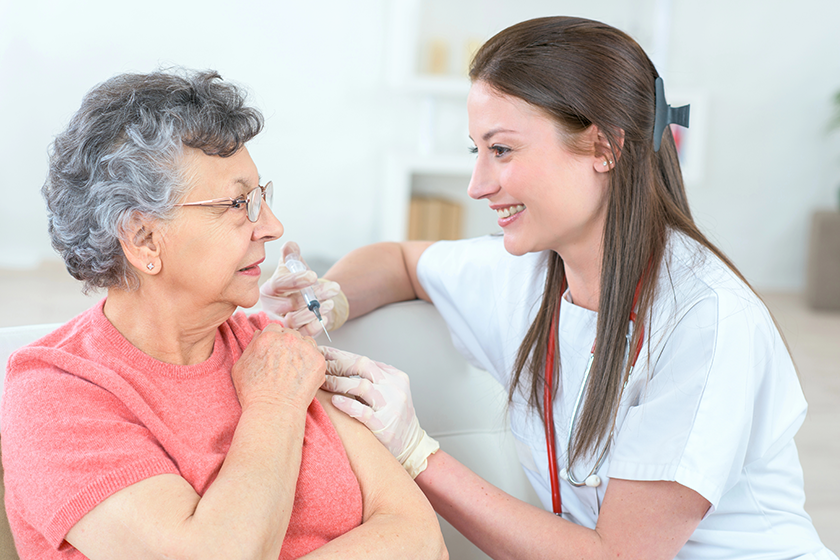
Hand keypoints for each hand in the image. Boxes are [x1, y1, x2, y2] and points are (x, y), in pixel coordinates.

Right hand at [232, 324, 324, 411]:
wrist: (273, 411)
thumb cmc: (254, 393)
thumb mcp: (241, 366)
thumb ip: (250, 346)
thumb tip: (258, 335)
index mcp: (268, 336)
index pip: (274, 329)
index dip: (274, 341)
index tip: (275, 351)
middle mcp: (288, 338)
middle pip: (290, 334)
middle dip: (288, 345)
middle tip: (284, 363)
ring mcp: (305, 348)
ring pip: (305, 342)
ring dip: (301, 351)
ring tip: (294, 369)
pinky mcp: (318, 360)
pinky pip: (316, 354)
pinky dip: (311, 362)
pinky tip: (302, 375)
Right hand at [259, 241, 348, 337]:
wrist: (306, 300)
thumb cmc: (297, 282)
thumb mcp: (294, 265)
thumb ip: (291, 254)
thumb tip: (290, 246)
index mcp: (269, 289)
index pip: (279, 284)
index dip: (295, 280)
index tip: (313, 276)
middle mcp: (271, 308)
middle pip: (288, 305)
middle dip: (312, 296)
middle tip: (333, 288)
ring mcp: (281, 323)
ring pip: (294, 321)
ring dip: (314, 312)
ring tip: (330, 303)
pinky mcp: (293, 335)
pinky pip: (302, 334)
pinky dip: (315, 326)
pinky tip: (325, 317)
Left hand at [320, 346, 438, 477]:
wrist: (411, 445)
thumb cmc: (395, 417)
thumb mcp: (390, 390)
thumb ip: (373, 377)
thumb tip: (343, 362)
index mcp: (395, 377)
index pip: (364, 359)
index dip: (340, 355)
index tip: (323, 354)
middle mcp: (395, 388)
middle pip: (362, 367)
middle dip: (337, 364)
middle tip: (320, 366)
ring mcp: (390, 407)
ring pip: (361, 386)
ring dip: (338, 383)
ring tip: (323, 383)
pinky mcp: (384, 426)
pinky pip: (363, 412)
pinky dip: (347, 405)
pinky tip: (334, 401)